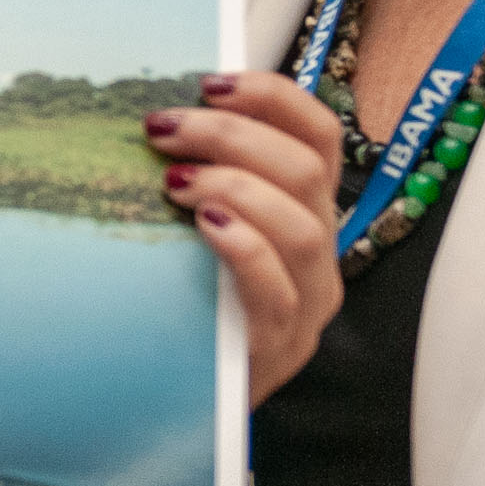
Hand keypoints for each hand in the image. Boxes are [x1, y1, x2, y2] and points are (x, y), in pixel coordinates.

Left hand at [148, 72, 342, 403]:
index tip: (209, 83)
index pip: (321, 134)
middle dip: (232, 135)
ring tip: (174, 180)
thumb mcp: (205, 230)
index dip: (273, 97)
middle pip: (307, 170)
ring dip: (235, 185)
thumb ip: (204, 176)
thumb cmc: (192, 302)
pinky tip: (203, 225)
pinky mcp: (281, 348)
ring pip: (303, 225)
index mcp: (309, 211)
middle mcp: (321, 254)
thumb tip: (162, 111)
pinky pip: (276, 287)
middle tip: (164, 129)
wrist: (185, 402)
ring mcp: (308, 304)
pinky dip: (242, 245)